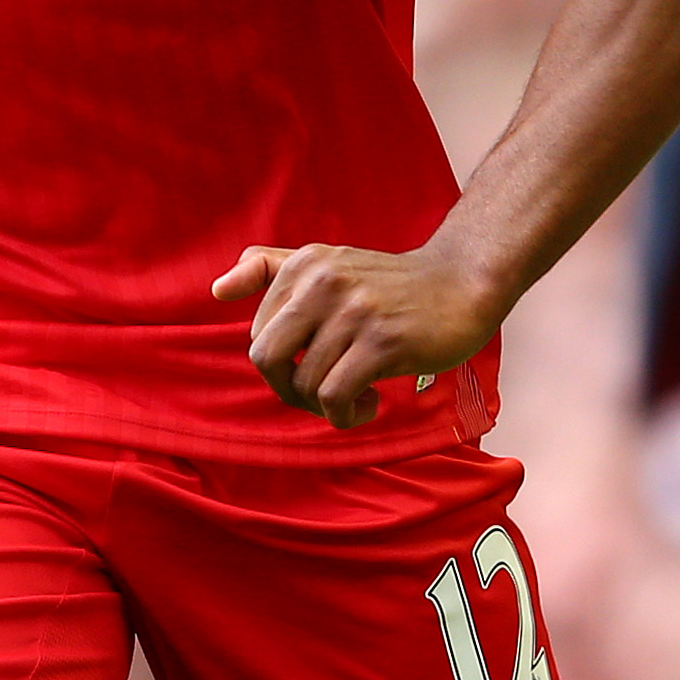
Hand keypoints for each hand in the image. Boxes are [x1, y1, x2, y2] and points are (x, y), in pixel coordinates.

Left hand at [213, 241, 502, 431]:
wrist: (463, 282)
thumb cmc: (393, 285)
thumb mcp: (330, 263)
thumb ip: (272, 268)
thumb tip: (216, 289)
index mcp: (306, 265)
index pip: (258, 334)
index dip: (281, 364)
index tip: (315, 366)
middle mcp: (324, 283)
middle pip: (265, 358)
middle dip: (287, 388)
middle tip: (320, 393)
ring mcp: (354, 312)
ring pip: (305, 383)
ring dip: (327, 406)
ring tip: (358, 395)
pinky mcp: (382, 343)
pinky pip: (335, 397)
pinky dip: (345, 415)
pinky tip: (370, 403)